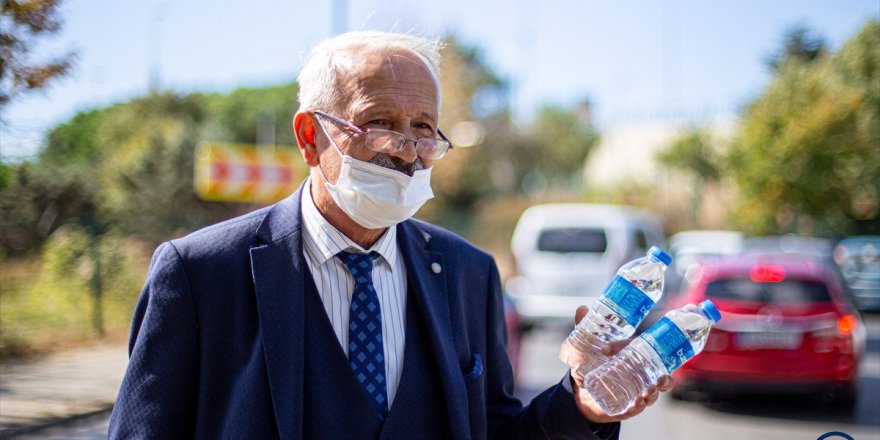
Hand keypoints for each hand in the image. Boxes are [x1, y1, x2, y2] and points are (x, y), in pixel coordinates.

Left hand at [568, 305, 674, 423]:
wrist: (580, 391)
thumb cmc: (589, 365)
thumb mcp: (586, 347)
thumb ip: (584, 327)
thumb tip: (582, 307)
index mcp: (634, 357)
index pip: (641, 349)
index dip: (632, 347)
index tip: (613, 348)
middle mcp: (640, 374)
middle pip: (661, 374)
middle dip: (666, 377)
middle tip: (662, 376)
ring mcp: (635, 391)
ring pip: (654, 392)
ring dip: (656, 392)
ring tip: (651, 390)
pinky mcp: (627, 406)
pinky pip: (637, 407)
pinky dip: (639, 406)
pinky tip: (638, 403)